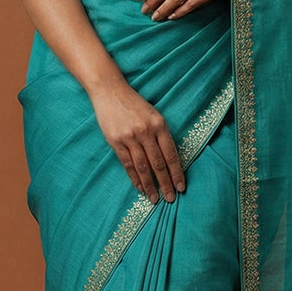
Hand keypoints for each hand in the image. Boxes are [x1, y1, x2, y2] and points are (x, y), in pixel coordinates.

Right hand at [89, 78, 185, 202]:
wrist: (110, 91)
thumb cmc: (134, 104)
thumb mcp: (154, 114)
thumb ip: (161, 134)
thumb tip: (170, 160)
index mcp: (159, 124)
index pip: (171, 154)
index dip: (177, 173)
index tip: (181, 187)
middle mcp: (146, 132)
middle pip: (158, 163)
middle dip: (165, 183)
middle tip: (170, 198)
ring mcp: (130, 137)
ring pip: (143, 167)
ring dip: (150, 185)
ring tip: (154, 199)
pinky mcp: (116, 141)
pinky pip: (128, 164)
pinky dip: (135, 178)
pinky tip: (140, 188)